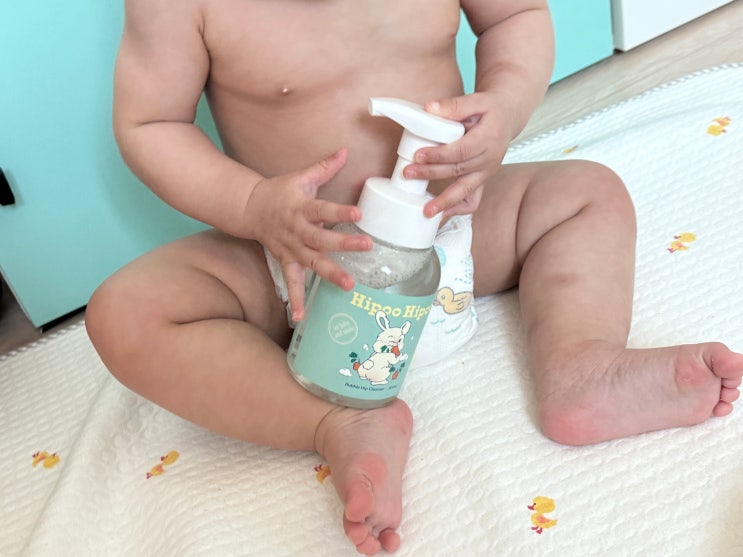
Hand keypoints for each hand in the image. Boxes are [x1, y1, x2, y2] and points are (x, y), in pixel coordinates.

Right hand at [244, 149, 370, 320]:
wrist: (249, 208)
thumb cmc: (280, 192)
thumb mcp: (300, 177)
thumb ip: (325, 166)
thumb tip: (346, 151)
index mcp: (302, 207)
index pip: (323, 209)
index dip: (339, 211)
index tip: (358, 213)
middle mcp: (297, 230)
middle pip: (320, 238)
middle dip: (343, 243)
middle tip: (366, 246)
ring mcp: (291, 248)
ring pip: (311, 262)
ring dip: (330, 274)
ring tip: (349, 285)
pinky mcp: (285, 260)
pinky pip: (291, 282)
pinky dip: (295, 300)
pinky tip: (301, 317)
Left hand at [402, 92, 516, 218]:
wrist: (508, 115)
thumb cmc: (491, 108)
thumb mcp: (476, 99)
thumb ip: (453, 105)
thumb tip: (429, 108)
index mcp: (489, 138)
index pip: (461, 150)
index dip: (439, 155)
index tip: (418, 155)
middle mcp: (490, 158)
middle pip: (458, 170)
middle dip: (431, 174)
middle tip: (408, 174)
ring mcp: (487, 172)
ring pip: (466, 190)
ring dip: (445, 202)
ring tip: (426, 211)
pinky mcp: (483, 179)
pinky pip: (473, 200)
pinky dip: (457, 209)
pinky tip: (441, 215)